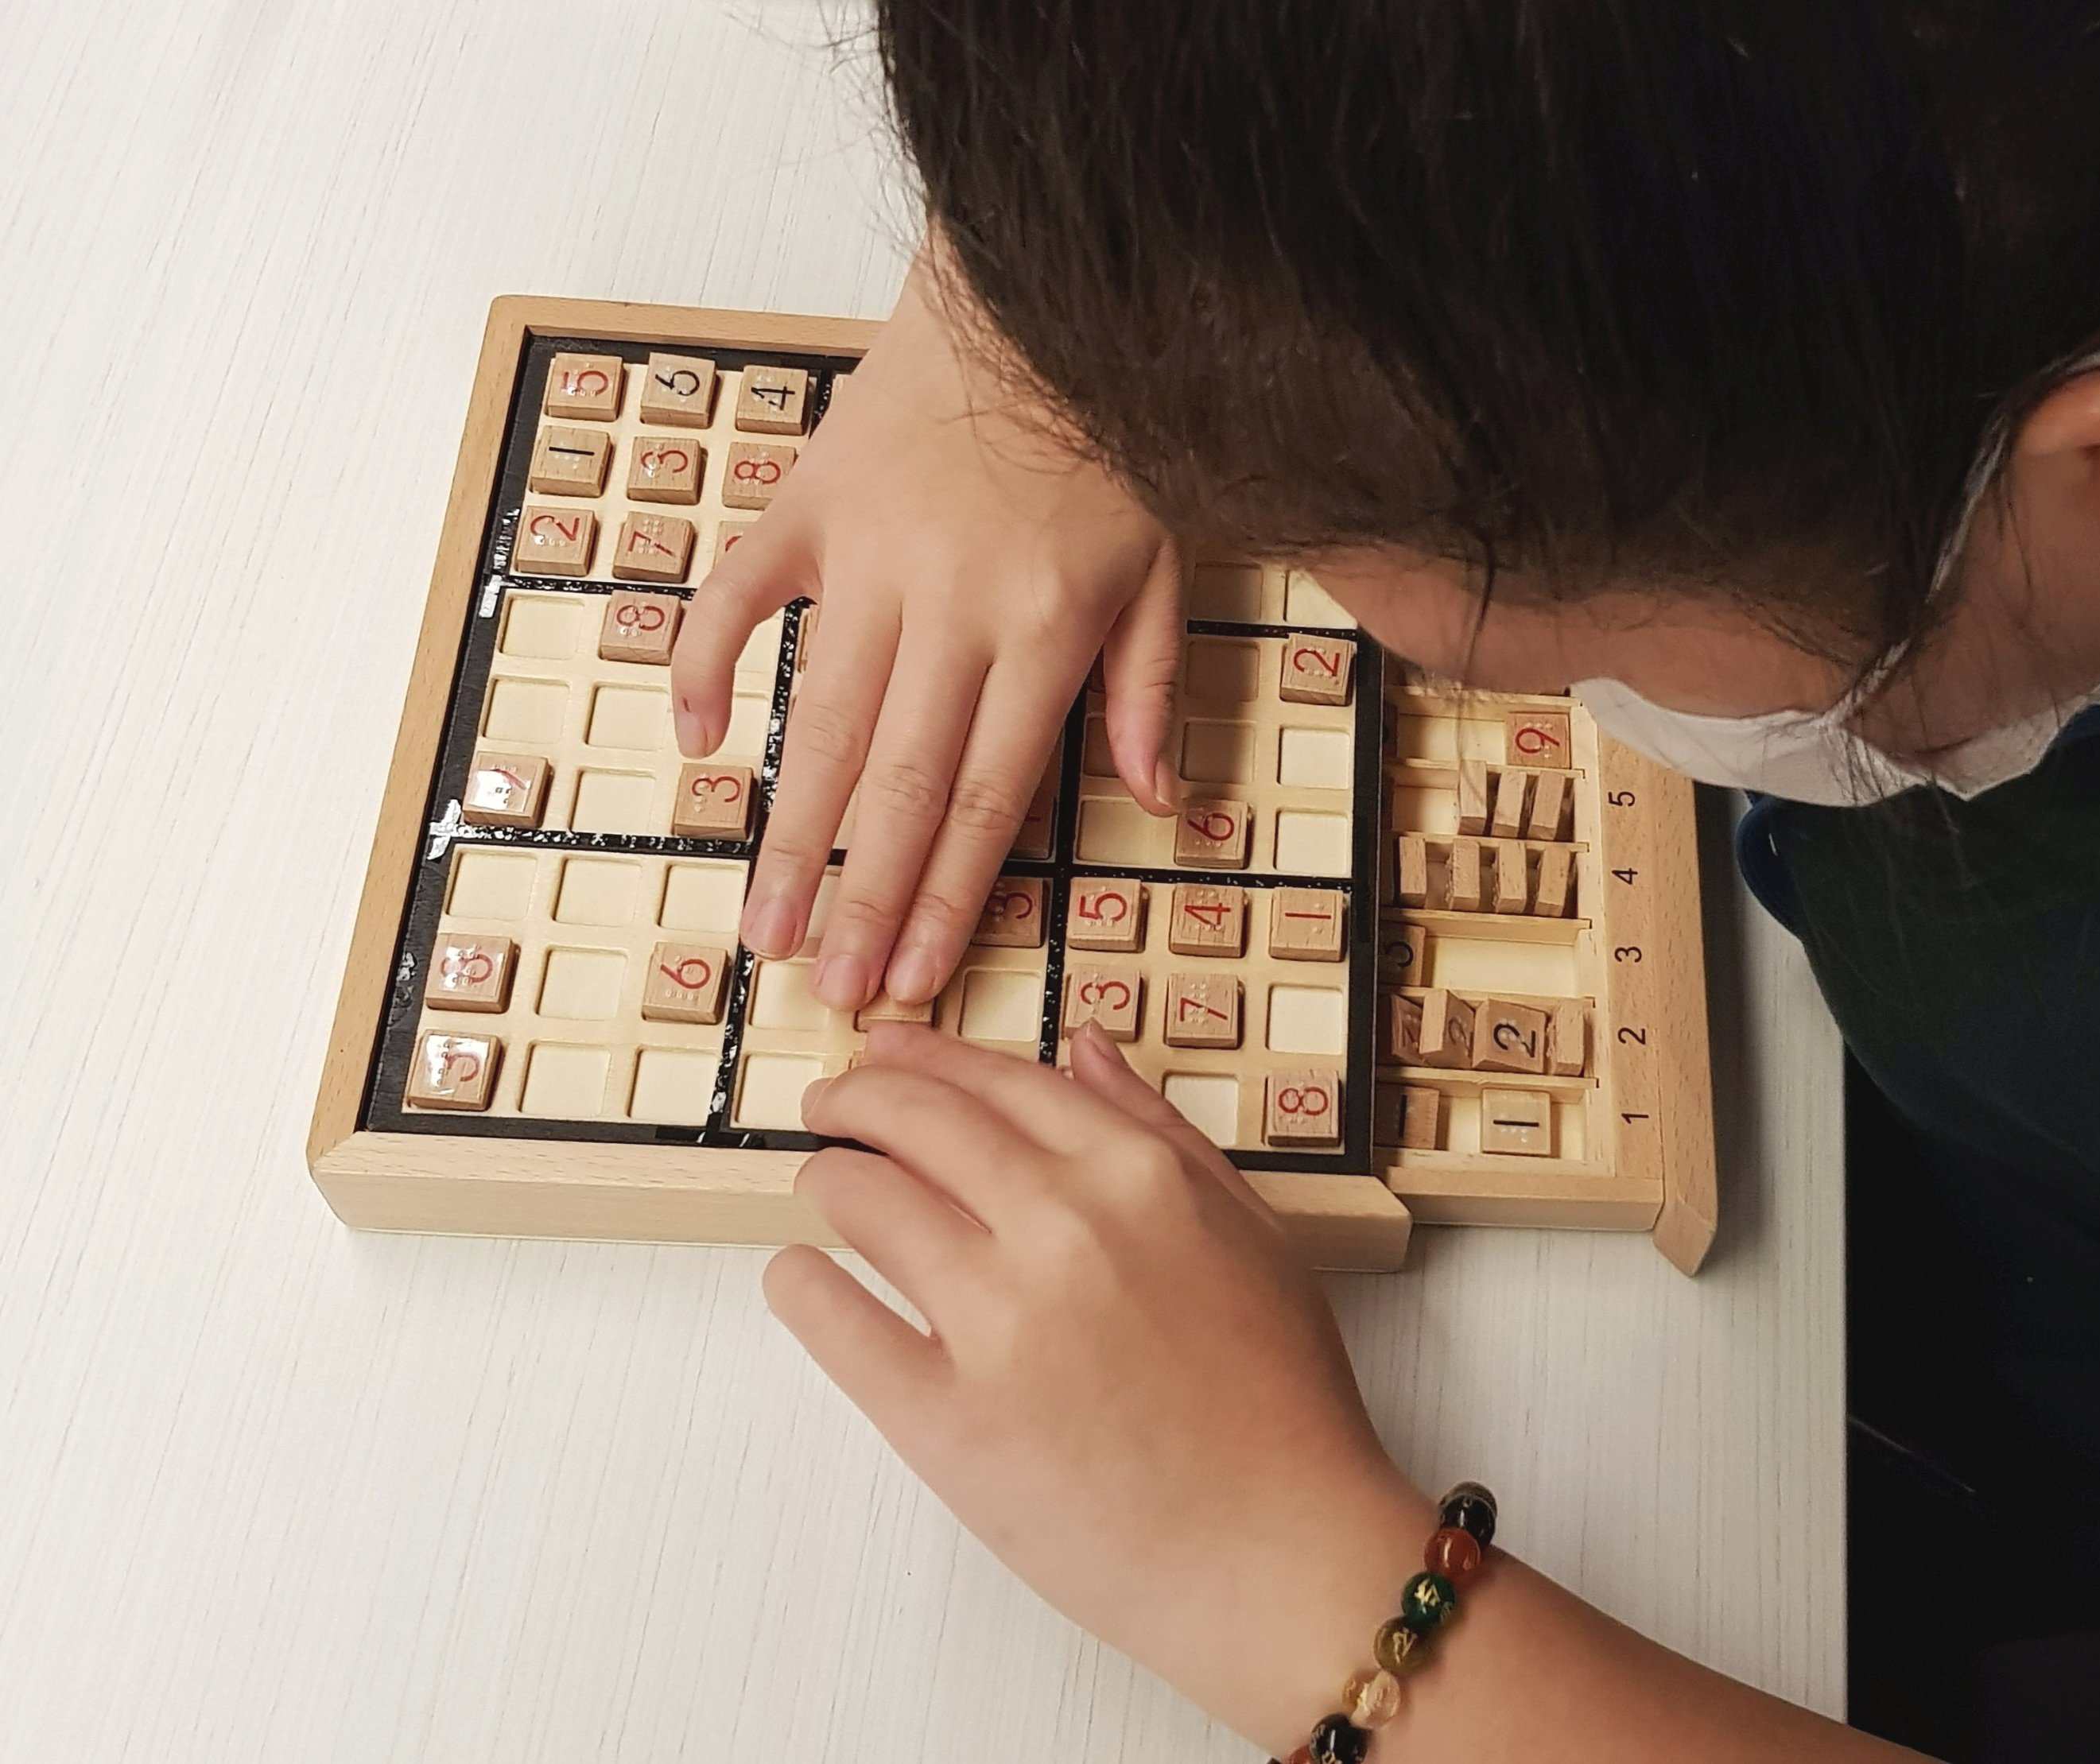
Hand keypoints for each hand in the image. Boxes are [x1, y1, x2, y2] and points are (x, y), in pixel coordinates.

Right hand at [673, 239, 1183, 1010]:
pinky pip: (736, 593)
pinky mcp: (808, 503)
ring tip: (759, 925)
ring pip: (817, 719)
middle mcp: (949, 609)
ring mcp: (867, 557)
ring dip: (788, 831)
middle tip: (825, 989)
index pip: (987, 799)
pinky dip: (703, 662)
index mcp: (1043, 633)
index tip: (914, 979)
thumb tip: (1155, 802)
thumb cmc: (1110, 435)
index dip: (948, 900)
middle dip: (861, 900)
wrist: (1041, 293)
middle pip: (897, 785)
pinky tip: (696, 743)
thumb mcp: (1170, 560)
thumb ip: (1152, 685)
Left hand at [767, 1025, 1431, 1753]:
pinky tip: (803, 1279)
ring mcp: (996, 1323)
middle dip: (854, 1101)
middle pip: (912, 1122)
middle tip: (830, 1109)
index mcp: (1137, 1177)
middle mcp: (1061, 1228)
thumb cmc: (1280, 1407)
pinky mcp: (943, 1420)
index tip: (886, 1055)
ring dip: (826, 1183)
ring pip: (858, 1202)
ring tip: (825, 1194)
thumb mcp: (1253, 1233)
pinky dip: (802, 1287)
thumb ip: (1161, 1132)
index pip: (998, 1081)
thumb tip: (1083, 1051)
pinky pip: (832, 1322)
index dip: (925, 1059)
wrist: (1280, 1555)